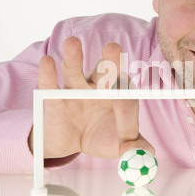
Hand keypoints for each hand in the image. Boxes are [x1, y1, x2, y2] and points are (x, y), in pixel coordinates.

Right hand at [29, 36, 153, 159]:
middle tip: (112, 48)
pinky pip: (50, 84)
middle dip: (110, 60)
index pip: (126, 98)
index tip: (125, 135)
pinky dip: (48, 73)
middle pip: (106, 70)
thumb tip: (147, 152)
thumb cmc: (100, 136)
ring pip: (75, 70)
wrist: (71, 143)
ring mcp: (75, 89)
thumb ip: (134, 146)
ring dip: (74, 56)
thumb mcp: (118, 145)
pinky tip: (47, 62)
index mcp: (120, 96)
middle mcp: (99, 87)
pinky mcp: (54, 97)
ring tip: (72, 43)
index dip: (126, 112)